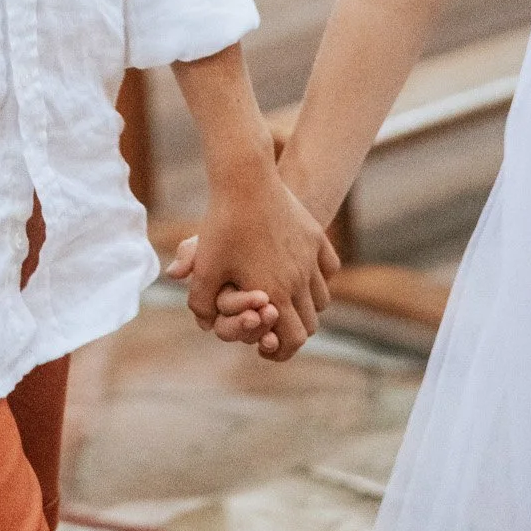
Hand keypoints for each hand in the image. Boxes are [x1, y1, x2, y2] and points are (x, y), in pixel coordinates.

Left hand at [170, 165, 339, 361]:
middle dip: (293, 331)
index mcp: (275, 293)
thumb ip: (201, 302)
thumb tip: (204, 325)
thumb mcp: (204, 265)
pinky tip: (304, 273)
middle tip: (276, 329)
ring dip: (307, 306)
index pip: (292, 340)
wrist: (245, 179)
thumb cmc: (222, 224)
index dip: (281, 351)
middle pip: (310, 323)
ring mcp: (311, 258)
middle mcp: (300, 280)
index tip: (268, 348)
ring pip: (321, 298)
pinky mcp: (316, 237)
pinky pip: (329, 268)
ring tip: (288, 302)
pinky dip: (320, 277)